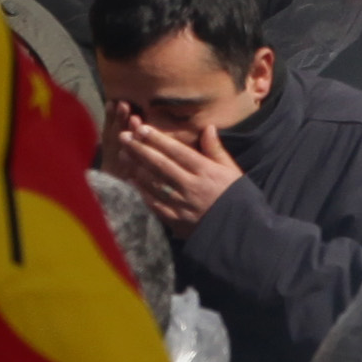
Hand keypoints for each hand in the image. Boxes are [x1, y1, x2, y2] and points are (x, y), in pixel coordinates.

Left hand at [97, 104, 240, 227]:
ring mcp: (180, 204)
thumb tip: (207, 127)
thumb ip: (216, 150)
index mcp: (205, 171)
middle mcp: (190, 186)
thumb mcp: (233, 171)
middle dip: (139, 149)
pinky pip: (153, 203)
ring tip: (122, 154)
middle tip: (123, 136)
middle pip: (160, 164)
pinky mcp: (174, 220)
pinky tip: (130, 180)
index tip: (141, 128)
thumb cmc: (237, 198)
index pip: (177, 151)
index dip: (158, 139)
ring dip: (136, 167)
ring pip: (153, 182)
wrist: (238, 234)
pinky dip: (140, 191)